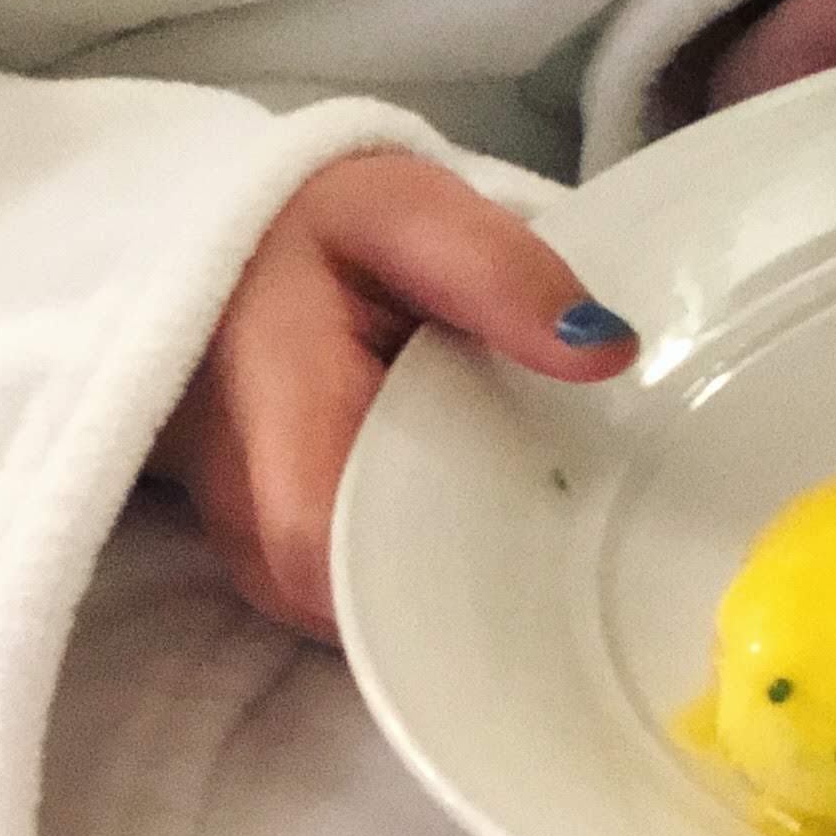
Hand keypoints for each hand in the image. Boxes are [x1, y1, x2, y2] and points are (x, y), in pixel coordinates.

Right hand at [149, 149, 640, 641]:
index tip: (548, 560)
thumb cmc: (310, 230)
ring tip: (567, 540)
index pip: (337, 560)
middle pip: (371, 617)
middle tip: (593, 550)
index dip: (439, 589)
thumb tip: (608, 350)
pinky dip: (440, 576)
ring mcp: (262, 557)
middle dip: (484, 600)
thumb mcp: (407, 214)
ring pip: (373, 621)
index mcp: (278, 432)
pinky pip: (369, 601)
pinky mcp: (286, 562)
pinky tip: (512, 530)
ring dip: (466, 592)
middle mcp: (255, 525)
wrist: (227, 258)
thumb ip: (498, 273)